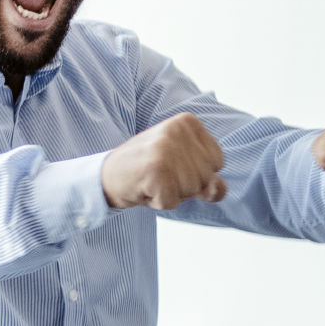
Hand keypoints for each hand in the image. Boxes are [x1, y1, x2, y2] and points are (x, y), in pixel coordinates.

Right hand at [102, 113, 227, 209]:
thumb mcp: (183, 167)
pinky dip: (158, 202)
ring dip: (172, 194)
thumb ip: (209, 179)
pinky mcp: (155, 170)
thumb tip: (217, 189)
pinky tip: (144, 187)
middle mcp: (177, 130)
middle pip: (206, 177)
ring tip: (152, 180)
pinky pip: (172, 202)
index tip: (172, 164)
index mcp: (188, 122)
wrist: (107, 174)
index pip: (218, 161)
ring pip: (191, 190)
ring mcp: (165, 149)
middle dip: (185, 186)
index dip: (197, 172)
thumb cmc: (147, 170)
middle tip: (159, 174)